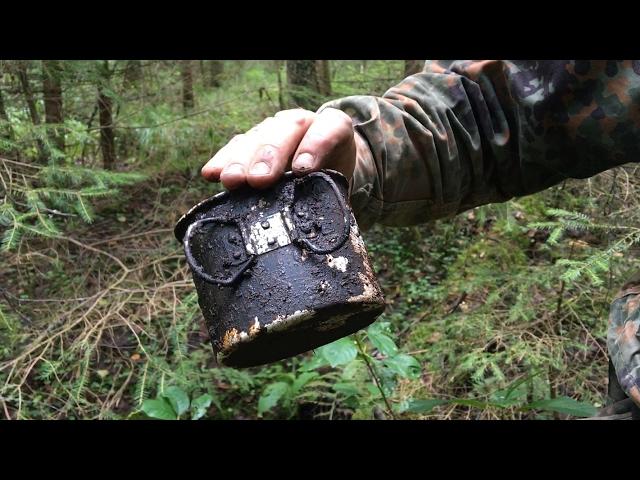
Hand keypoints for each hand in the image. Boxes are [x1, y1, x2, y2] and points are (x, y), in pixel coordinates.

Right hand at [201, 108, 358, 189]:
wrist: (324, 171)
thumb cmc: (335, 182)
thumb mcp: (341, 188)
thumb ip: (334, 196)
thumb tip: (322, 220)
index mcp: (333, 128)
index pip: (329, 128)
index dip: (316, 145)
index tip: (303, 171)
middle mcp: (302, 123)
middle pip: (287, 128)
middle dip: (271, 154)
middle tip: (259, 179)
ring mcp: (274, 130)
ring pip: (258, 136)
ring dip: (242, 159)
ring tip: (232, 180)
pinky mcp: (252, 142)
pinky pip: (236, 147)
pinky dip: (224, 161)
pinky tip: (211, 174)